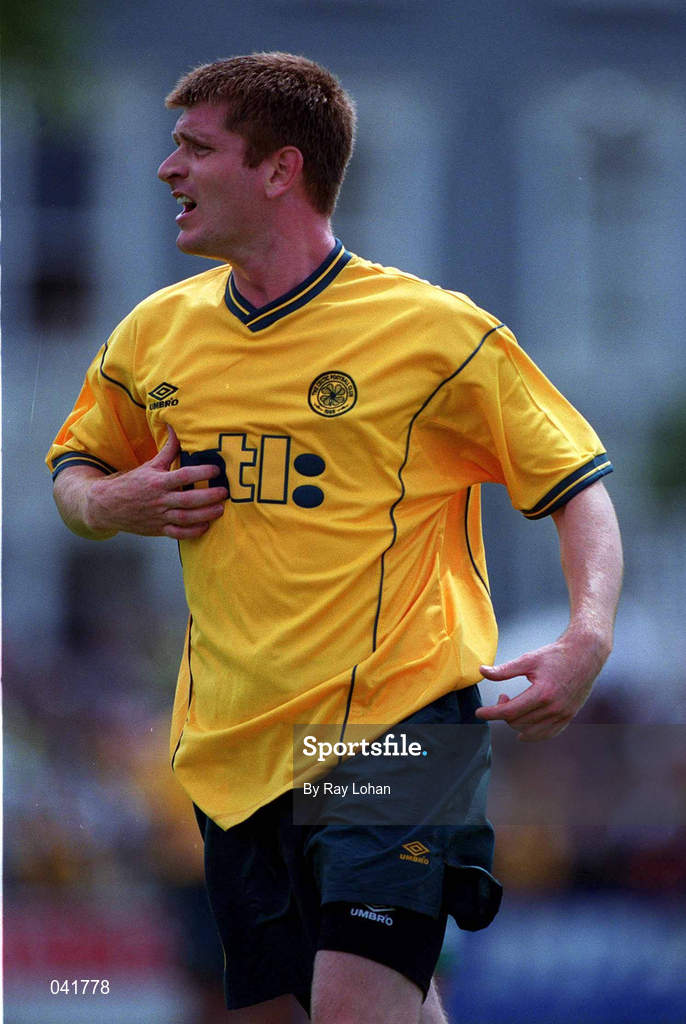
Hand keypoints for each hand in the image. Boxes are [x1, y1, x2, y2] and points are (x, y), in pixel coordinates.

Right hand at [86, 426, 227, 539]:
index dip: (201, 473)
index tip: (216, 470)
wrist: (107, 505)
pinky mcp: (158, 530)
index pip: (183, 476)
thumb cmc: (131, 484)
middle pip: (188, 500)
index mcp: (157, 482)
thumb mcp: (150, 465)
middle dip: (209, 497)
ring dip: (205, 515)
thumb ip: (168, 450)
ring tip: (220, 509)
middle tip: (224, 492)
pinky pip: (178, 534)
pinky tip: (205, 526)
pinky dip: (193, 532)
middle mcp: (159, 500)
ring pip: (186, 518)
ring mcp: (159, 517)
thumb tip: (175, 427)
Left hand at [474, 627, 609, 741]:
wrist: (586, 655)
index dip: (491, 713)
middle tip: (502, 697)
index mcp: (542, 693)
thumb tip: (481, 671)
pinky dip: (533, 735)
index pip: (510, 711)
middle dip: (503, 713)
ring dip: (516, 723)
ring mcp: (563, 714)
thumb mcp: (528, 659)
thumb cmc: (556, 655)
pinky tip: (523, 733)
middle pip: (519, 722)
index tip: (478, 712)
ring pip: (531, 731)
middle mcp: (554, 708)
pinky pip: (548, 733)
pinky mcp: (569, 716)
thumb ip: (504, 670)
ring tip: (513, 706)